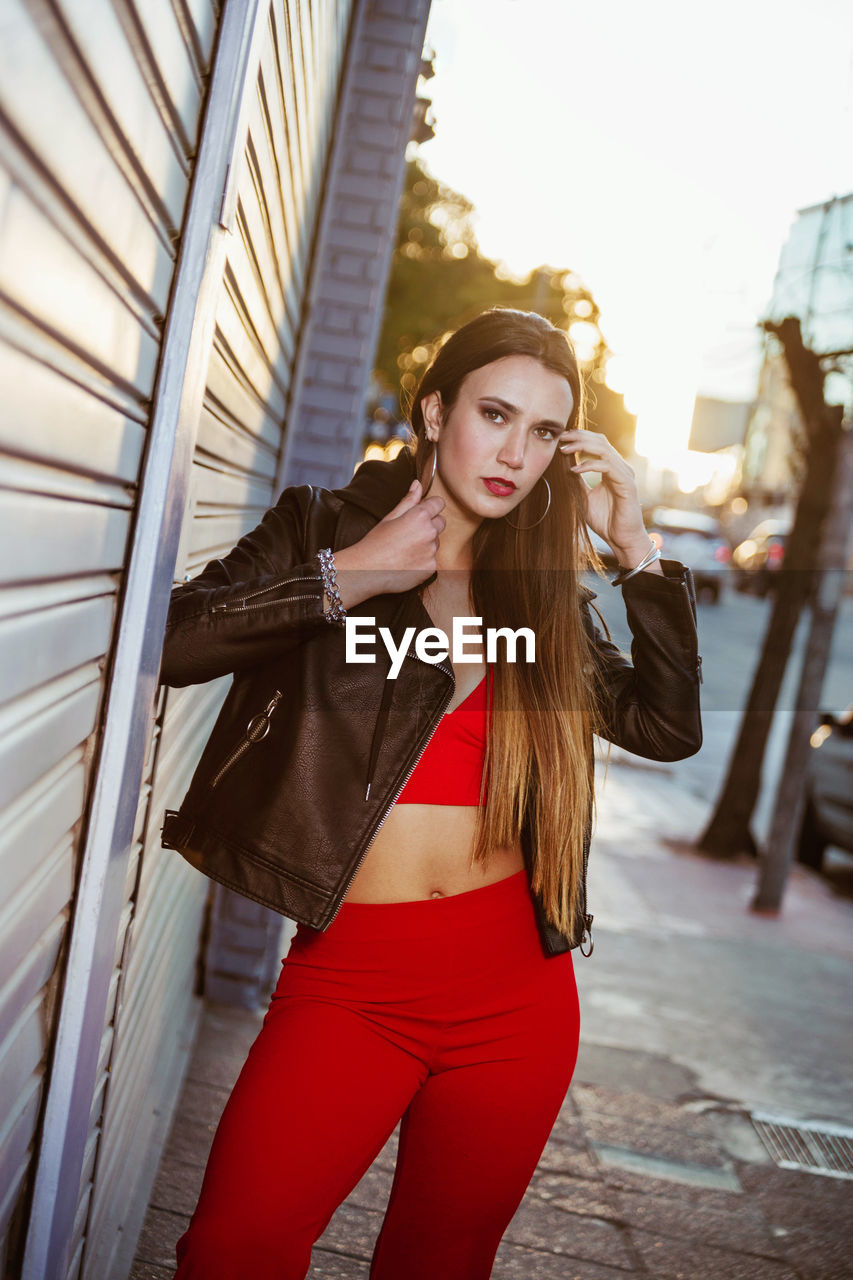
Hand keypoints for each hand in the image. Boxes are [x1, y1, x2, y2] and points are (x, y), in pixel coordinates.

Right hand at [335, 479, 446, 598]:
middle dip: (430, 524)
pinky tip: (407, 561)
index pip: (439, 503)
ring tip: (405, 549)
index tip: (421, 512)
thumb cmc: (375, 542)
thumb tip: (418, 484)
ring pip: (436, 542)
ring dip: (426, 543)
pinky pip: (432, 559)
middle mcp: (429, 532)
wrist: (366, 571)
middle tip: (408, 532)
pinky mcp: (431, 567)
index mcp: (420, 516)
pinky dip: (423, 560)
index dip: (430, 506)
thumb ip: (408, 500)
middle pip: (441, 522)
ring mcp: (431, 551)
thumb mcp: (390, 517)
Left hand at [557, 429, 654, 564]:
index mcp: (612, 468)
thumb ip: (578, 482)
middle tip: (561, 438)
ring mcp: (625, 475)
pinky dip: (590, 465)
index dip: (580, 437)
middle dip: (579, 437)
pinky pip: (607, 467)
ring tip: (564, 450)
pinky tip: (575, 470)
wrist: (621, 539)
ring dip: (582, 447)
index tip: (561, 438)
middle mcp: (620, 468)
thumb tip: (565, 466)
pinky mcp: (627, 484)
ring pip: (604, 450)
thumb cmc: (606, 521)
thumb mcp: (585, 497)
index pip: (597, 443)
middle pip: (600, 441)